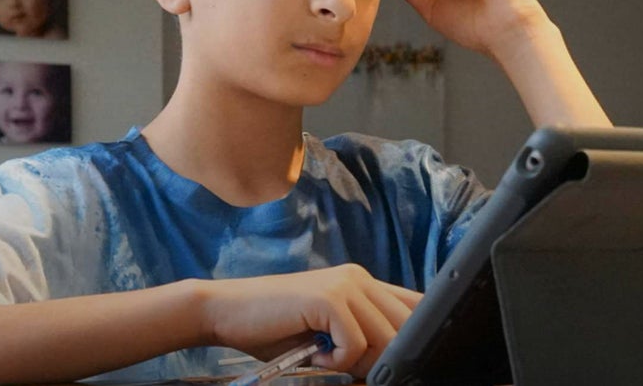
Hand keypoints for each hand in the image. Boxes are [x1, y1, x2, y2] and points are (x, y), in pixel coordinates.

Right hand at [199, 264, 421, 375]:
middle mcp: (359, 278)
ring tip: (326, 357)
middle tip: (346, 366)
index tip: (395, 364)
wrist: (226, 312)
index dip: (417, 338)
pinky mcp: (328, 298)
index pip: (416, 306)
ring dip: (359, 362)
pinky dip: (338, 360)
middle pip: (407, 327)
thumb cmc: (273, 329)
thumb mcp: (329, 332)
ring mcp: (344, 285)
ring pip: (386, 338)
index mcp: (363, 283)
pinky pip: (357, 343)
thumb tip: (397, 363)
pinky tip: (314, 354)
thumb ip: (363, 336)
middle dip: (385, 358)